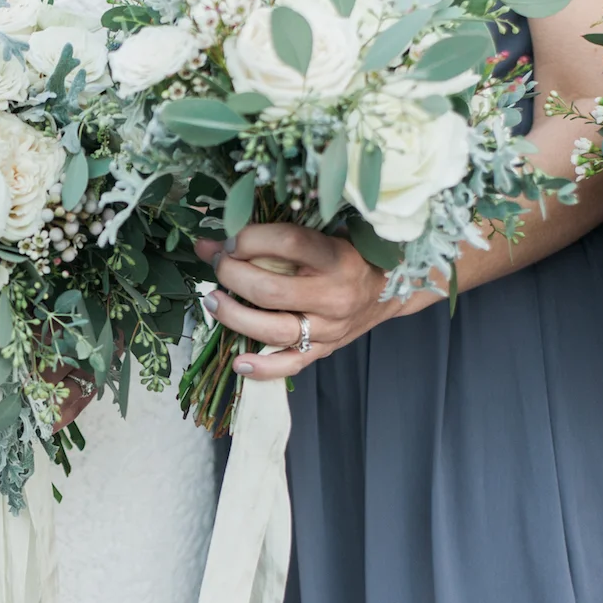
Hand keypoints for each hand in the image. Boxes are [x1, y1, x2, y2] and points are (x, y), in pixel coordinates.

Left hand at [194, 224, 406, 381]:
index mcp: (337, 258)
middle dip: (232, 275)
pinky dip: (262, 367)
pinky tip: (238, 361)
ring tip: (213, 300)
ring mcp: (329, 328)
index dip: (249, 239)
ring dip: (234, 316)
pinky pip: (290, 364)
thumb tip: (215, 234)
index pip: (288, 243)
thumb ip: (279, 236)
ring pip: (273, 330)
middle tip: (217, 264)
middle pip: (270, 290)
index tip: (230, 239)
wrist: (390, 288)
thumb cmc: (349, 255)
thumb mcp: (324, 237)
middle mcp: (334, 295)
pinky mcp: (324, 350)